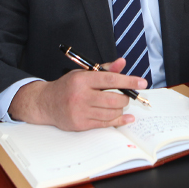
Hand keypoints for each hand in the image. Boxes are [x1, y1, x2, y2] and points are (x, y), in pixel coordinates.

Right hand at [8, 58, 147, 130]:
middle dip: (125, 98)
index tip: (142, 83)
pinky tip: (125, 117)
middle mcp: (80, 96)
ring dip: (120, 109)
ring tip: (119, 104)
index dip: (129, 81)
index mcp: (82, 79)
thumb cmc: (68, 86)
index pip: (110, 79)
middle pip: (113, 99)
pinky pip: (105, 124)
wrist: (46, 103)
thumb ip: (105, 69)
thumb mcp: (84, 73)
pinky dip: (118, 120)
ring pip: (111, 113)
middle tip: (127, 96)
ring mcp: (80, 112)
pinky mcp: (80, 124)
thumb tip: (123, 63)